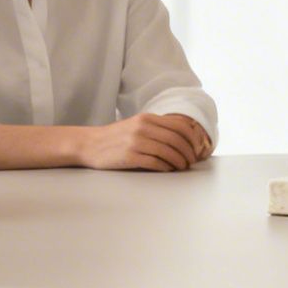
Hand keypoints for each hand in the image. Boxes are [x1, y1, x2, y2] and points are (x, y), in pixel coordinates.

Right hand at [79, 113, 207, 171]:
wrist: (91, 144)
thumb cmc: (117, 137)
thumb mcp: (137, 125)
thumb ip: (157, 128)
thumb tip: (184, 138)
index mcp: (147, 118)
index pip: (179, 126)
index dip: (192, 138)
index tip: (197, 148)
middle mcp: (143, 127)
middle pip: (176, 139)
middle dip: (188, 152)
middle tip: (191, 161)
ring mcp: (135, 142)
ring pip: (167, 152)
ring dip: (179, 162)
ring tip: (182, 167)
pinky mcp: (129, 156)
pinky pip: (154, 162)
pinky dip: (165, 167)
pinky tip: (168, 169)